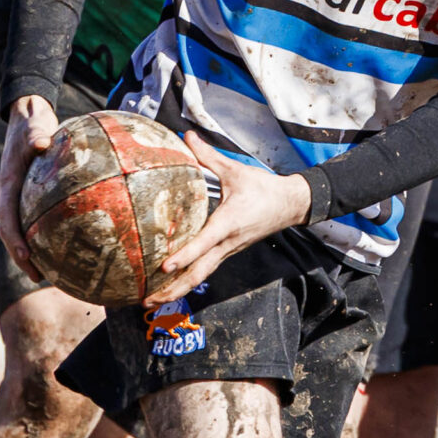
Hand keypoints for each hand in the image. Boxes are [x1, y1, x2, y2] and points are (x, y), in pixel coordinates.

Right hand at [0, 95, 61, 272]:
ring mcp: (20, 198)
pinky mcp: (31, 196)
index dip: (15, 240)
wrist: (27, 117)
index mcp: (8, 184)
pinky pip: (38, 220)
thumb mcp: (33, 127)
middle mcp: (11, 195)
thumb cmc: (31, 123)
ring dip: (33, 253)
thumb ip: (36, 136)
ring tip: (52, 274)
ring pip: (23, 231)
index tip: (26, 256)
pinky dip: (48, 236)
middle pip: (12, 233)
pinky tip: (70, 247)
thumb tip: (42, 143)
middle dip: (22, 257)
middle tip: (39, 277)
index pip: (7, 219)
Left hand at [146, 133, 313, 307]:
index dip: (184, 256)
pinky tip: (170, 284)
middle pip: (199, 273)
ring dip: (176, 290)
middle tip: (147, 300)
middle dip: (173, 288)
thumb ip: (208, 156)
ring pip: (201, 276)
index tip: (164, 266)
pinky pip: (205, 270)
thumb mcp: (235, 170)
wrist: (291, 205)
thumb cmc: (263, 188)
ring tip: (150, 300)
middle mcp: (227, 243)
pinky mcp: (227, 252)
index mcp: (228, 223)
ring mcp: (228, 251)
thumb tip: (186, 137)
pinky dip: (187, 280)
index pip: (203, 243)